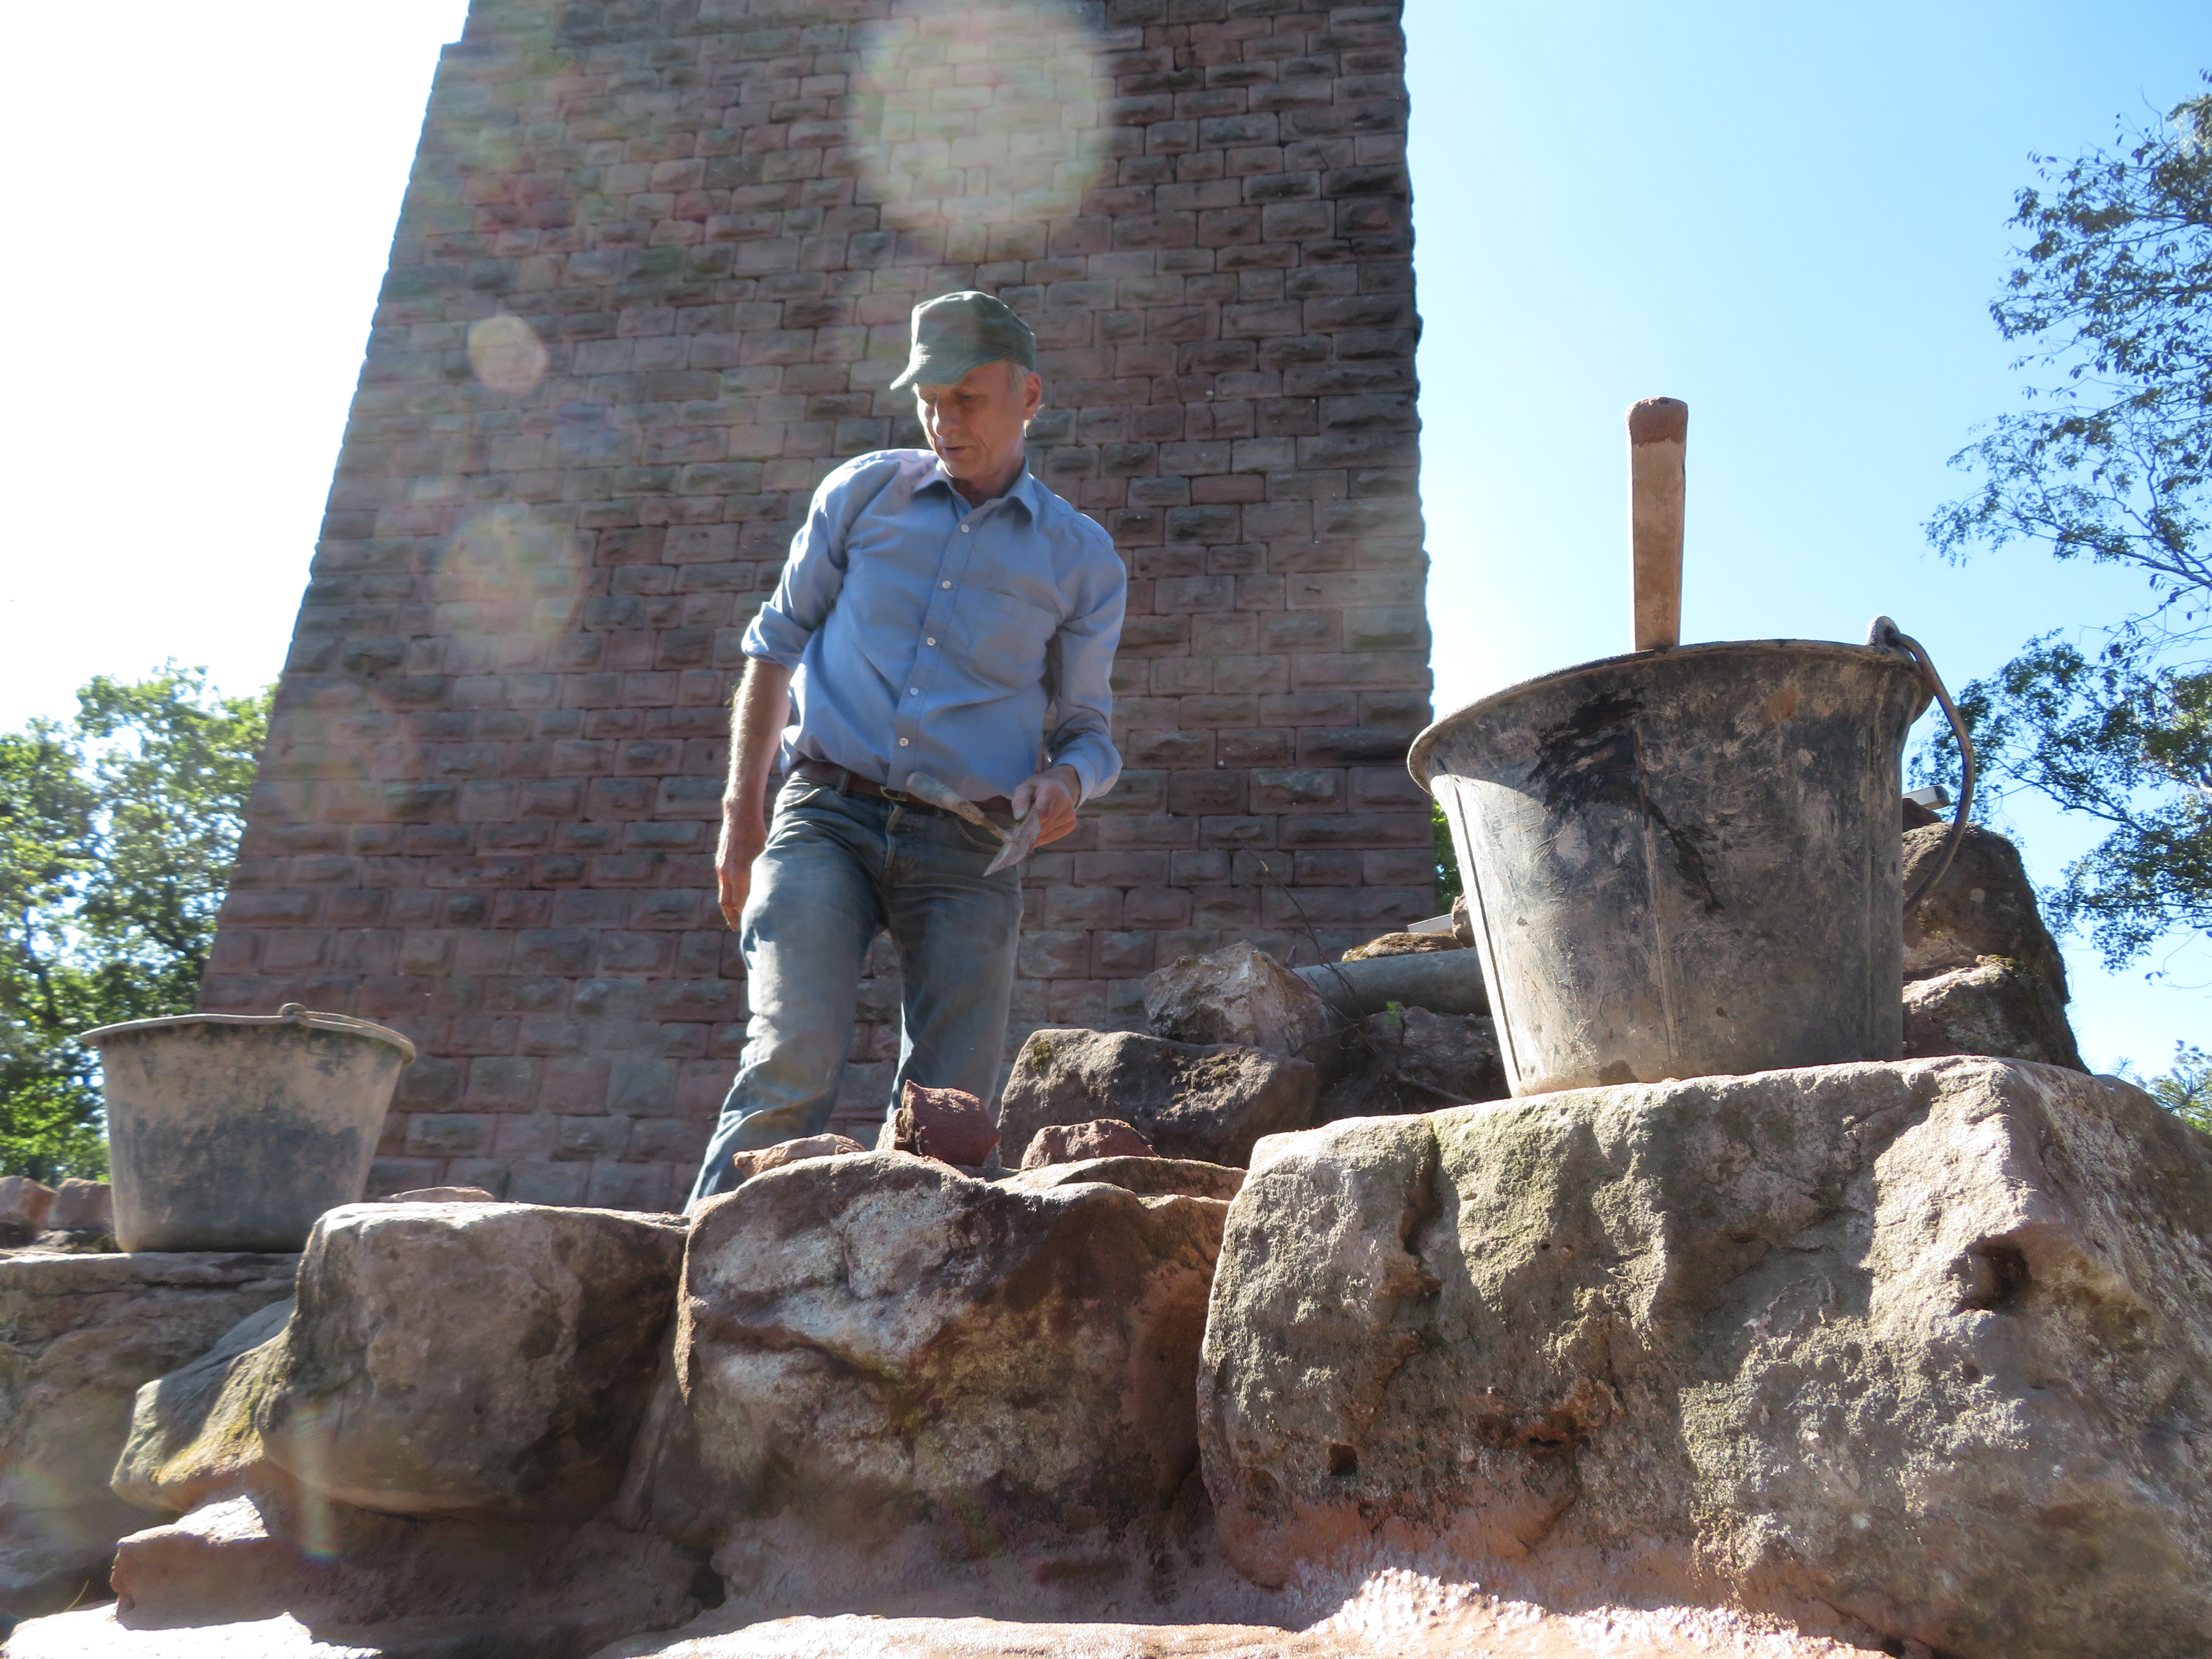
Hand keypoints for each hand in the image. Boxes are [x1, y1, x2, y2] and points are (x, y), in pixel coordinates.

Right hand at [715, 796, 769, 929]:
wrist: (739, 815)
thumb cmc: (759, 833)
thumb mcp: (766, 855)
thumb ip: (765, 874)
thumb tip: (772, 892)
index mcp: (741, 875)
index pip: (742, 905)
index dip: (747, 917)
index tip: (754, 927)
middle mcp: (729, 875)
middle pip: (729, 906)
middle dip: (735, 919)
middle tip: (741, 930)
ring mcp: (722, 869)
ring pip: (724, 897)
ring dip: (729, 909)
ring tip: (736, 919)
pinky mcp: (720, 864)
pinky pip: (723, 886)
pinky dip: (729, 895)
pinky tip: (736, 898)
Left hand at [1010, 765, 1079, 847]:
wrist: (1054, 786)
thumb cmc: (1035, 789)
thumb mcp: (1023, 790)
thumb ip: (1020, 802)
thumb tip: (1020, 817)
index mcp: (1052, 789)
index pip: (1042, 814)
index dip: (1029, 823)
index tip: (1019, 827)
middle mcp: (1066, 801)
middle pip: (1044, 824)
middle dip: (1030, 830)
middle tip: (1020, 829)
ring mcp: (1071, 813)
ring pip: (1048, 832)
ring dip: (1036, 834)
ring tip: (1031, 825)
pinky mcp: (1072, 823)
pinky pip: (1054, 836)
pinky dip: (1043, 837)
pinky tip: (1039, 830)